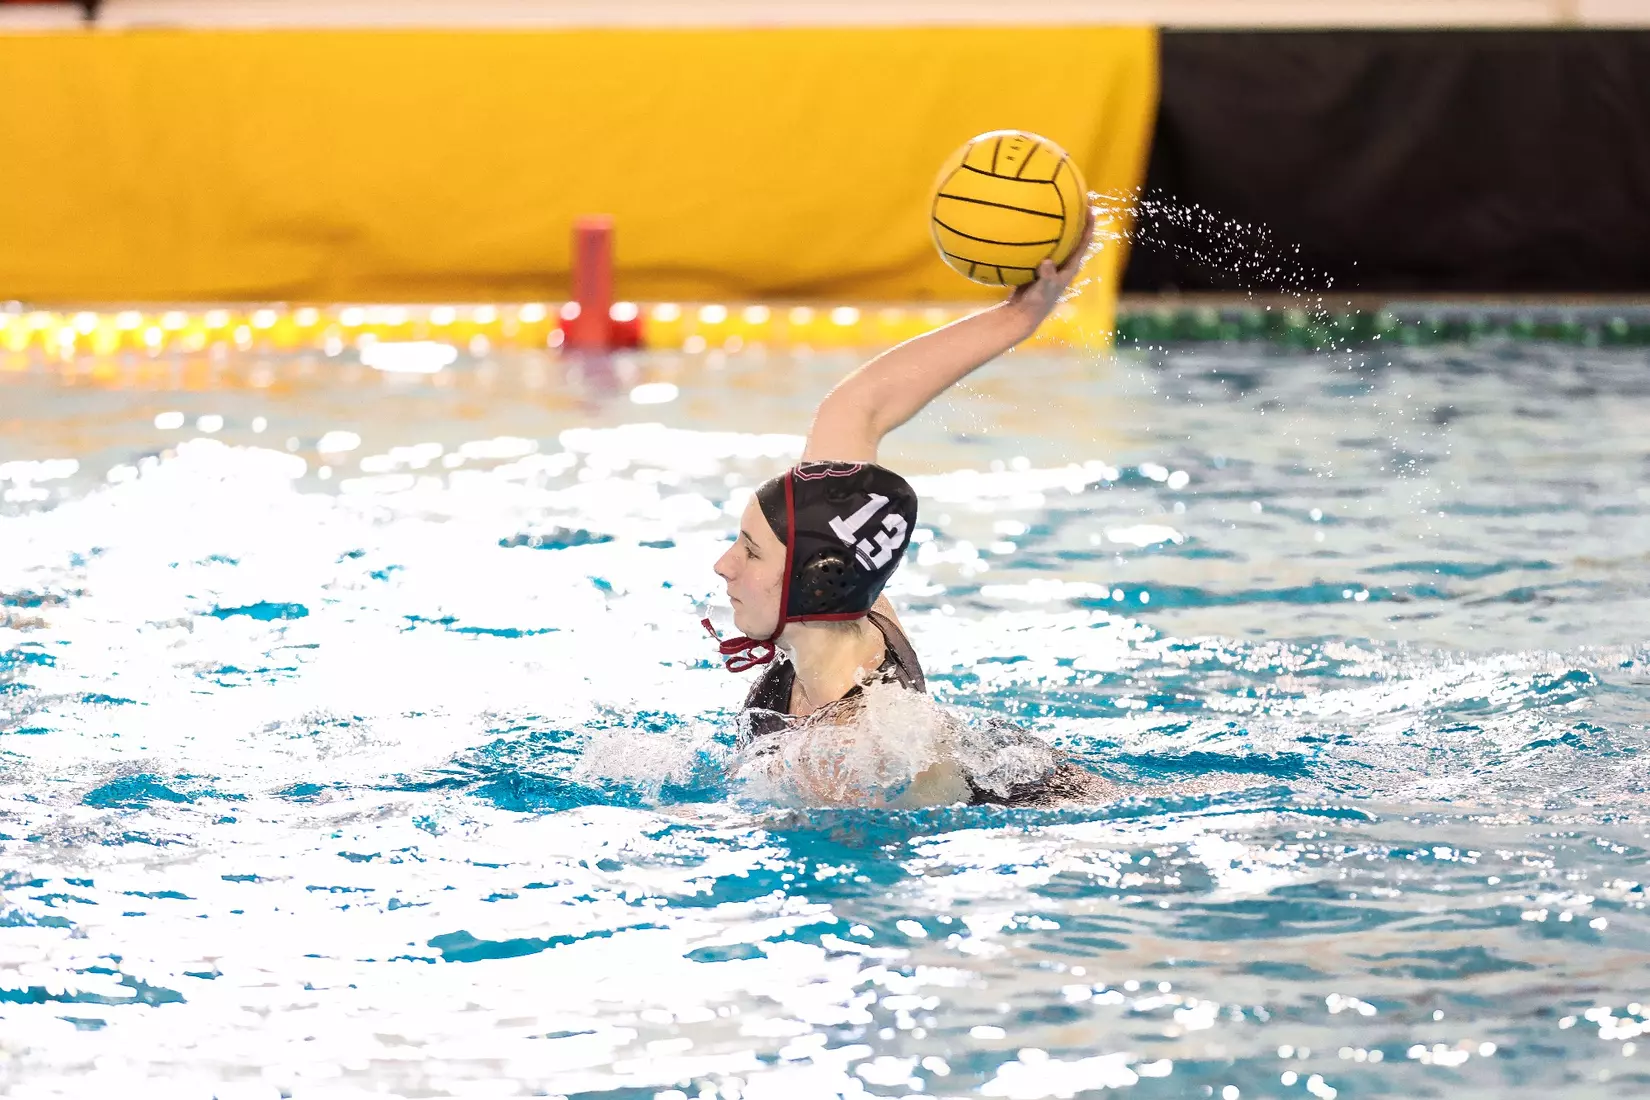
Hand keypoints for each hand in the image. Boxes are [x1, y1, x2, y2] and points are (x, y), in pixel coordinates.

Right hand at [1008, 207, 1095, 327]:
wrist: (1023, 313)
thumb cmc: (1036, 303)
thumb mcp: (1043, 290)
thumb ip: (1046, 276)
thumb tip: (1046, 262)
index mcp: (1070, 267)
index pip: (1084, 242)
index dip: (1090, 225)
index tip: (1092, 208)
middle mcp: (1064, 262)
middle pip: (1075, 235)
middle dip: (1078, 217)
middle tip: (1079, 197)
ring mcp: (1052, 263)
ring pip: (1059, 238)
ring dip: (1061, 222)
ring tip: (1057, 202)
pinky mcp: (1039, 263)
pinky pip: (1043, 243)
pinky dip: (1040, 232)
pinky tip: (1029, 221)